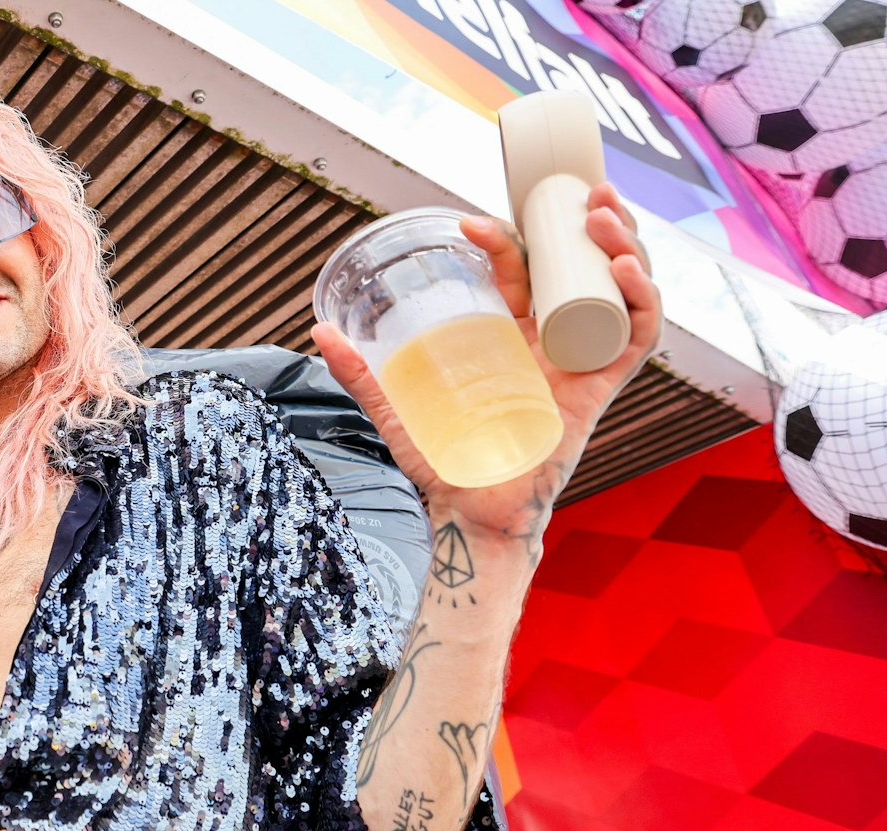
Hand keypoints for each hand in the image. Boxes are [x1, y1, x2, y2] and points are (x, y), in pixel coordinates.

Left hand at [312, 182, 660, 546]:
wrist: (468, 513)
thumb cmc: (442, 464)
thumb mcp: (395, 409)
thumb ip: (361, 373)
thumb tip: (318, 329)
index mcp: (515, 336)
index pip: (522, 270)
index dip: (507, 237)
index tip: (471, 222)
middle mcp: (554, 342)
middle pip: (584, 266)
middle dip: (589, 221)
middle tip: (577, 188)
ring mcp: (581, 361)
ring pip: (618, 289)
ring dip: (619, 245)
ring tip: (598, 213)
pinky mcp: (600, 387)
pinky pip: (636, 336)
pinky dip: (639, 298)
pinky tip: (620, 269)